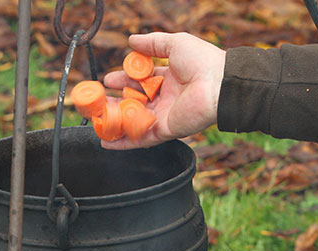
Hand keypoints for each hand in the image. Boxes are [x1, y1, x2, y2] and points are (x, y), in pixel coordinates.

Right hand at [101, 32, 225, 148]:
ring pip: (135, 122)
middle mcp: (166, 99)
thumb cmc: (203, 62)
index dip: (124, 81)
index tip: (108, 80)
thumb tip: (132, 40)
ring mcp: (165, 116)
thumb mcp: (175, 44)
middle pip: (136, 103)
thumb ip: (153, 43)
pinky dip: (124, 142)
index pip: (141, 82)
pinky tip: (107, 141)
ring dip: (116, 122)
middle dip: (115, 102)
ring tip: (99, 119)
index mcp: (169, 80)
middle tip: (99, 100)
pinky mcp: (166, 130)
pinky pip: (141, 138)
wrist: (218, 84)